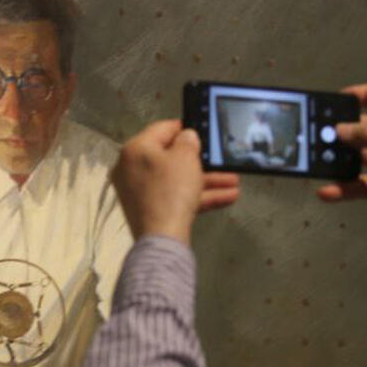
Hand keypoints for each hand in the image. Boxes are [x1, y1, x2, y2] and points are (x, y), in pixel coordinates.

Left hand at [112, 120, 239, 243]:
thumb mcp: (186, 158)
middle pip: (171, 158)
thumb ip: (188, 141)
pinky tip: (227, 198)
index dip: (185, 128)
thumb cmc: (171, 190)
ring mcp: (139, 191)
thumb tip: (186, 137)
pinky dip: (198, 196)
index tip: (202, 131)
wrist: (162, 238)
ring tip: (234, 183)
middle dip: (203, 162)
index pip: (162, 130)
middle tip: (221, 162)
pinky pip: (175, 197)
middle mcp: (132, 168)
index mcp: (135, 150)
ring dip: (207, 181)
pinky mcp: (148, 210)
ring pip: (177, 180)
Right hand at [317, 83, 366, 284]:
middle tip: (326, 132)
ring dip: (343, 160)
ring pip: (360, 157)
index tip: (341, 98)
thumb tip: (342, 128)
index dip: (366, 93)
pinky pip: (358, 184)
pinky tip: (328, 192)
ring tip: (324, 161)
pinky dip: (343, 188)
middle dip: (349, 130)